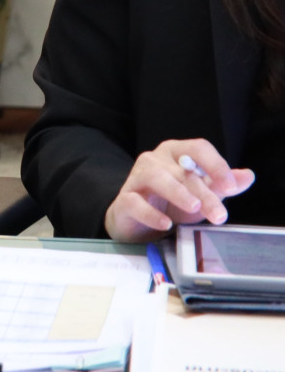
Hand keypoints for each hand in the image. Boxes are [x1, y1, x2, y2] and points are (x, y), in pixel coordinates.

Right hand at [104, 138, 255, 241]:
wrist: (138, 222)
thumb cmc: (172, 203)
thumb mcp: (202, 195)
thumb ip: (222, 186)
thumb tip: (248, 176)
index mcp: (177, 153)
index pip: (198, 148)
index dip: (216, 165)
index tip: (231, 187)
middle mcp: (155, 159)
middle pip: (182, 170)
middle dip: (204, 192)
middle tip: (219, 215)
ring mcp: (137, 177)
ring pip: (156, 177)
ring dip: (177, 192)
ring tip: (193, 207)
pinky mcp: (124, 199)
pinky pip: (135, 202)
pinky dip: (151, 213)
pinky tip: (165, 223)